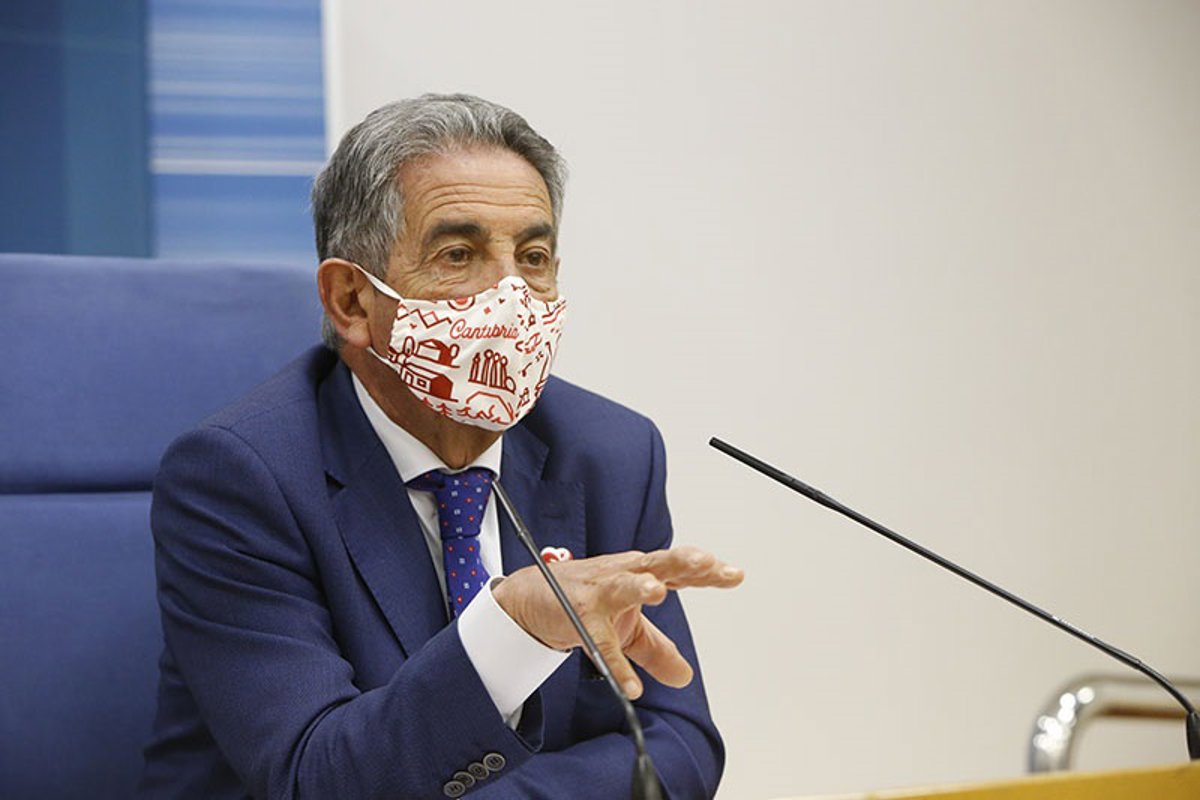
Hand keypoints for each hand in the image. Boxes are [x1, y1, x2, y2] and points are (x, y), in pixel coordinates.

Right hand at [492, 546, 743, 698]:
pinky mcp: (579, 617)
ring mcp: (600, 594)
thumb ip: (658, 649)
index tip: (734, 574)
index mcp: (642, 575)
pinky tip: (632, 687)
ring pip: (622, 586)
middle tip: (704, 562)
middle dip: (680, 561)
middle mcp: (623, 577)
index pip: (679, 571)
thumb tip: (685, 676)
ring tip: (658, 593)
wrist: (534, 598)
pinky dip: (615, 666)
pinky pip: (599, 643)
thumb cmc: (587, 600)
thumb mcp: (628, 628)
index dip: (707, 571)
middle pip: (657, 564)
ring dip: (639, 586)